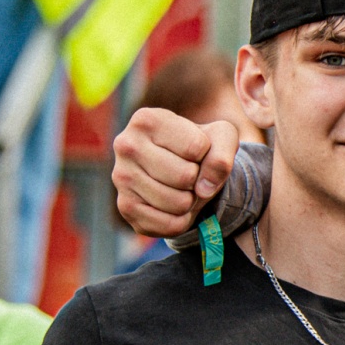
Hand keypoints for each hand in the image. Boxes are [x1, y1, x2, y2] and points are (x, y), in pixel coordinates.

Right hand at [111, 108, 239, 237]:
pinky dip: (182, 220)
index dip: (206, 154)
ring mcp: (121, 177)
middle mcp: (126, 145)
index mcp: (147, 119)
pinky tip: (172, 205)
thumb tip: (204, 188)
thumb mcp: (221, 137)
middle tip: (189, 174)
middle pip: (185, 176)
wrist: (180, 169)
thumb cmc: (199, 146)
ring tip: (181, 188)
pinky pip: (169, 225)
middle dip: (198, 179)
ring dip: (191, 200)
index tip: (195, 151)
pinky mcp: (125, 206)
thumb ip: (223, 154)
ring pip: (178, 202)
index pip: (196, 147)